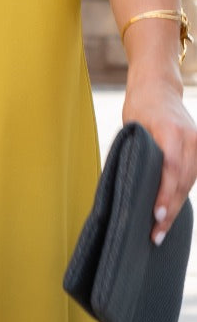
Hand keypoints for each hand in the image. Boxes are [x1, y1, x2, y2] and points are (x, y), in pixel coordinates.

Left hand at [121, 72, 196, 240]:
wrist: (160, 87)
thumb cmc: (140, 106)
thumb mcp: (132, 127)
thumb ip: (137, 154)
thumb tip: (130, 189)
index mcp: (171, 131)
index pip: (171, 169)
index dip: (165, 195)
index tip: (157, 215)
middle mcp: (190, 138)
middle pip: (183, 181)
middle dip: (170, 210)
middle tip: (156, 234)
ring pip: (189, 183)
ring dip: (176, 206)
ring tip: (160, 230)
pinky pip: (192, 176)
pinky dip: (181, 194)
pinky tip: (170, 211)